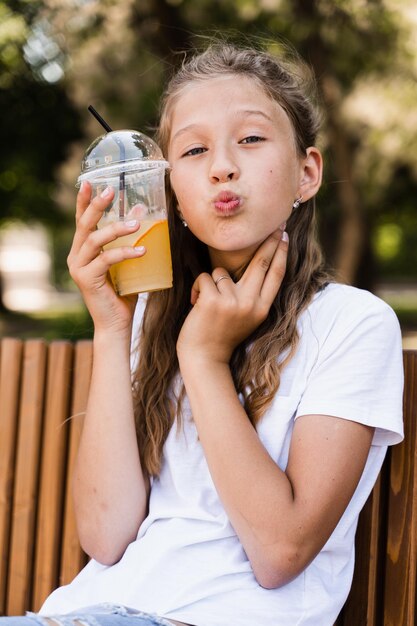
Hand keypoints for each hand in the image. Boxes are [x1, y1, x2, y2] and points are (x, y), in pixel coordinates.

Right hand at [67, 181, 145, 334]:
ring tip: (136, 224)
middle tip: (111, 191)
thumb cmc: (123, 293)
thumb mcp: (127, 262)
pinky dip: (124, 253)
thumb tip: (143, 213)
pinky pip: (106, 260)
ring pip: (95, 240)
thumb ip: (130, 240)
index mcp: (82, 251)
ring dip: (116, 229)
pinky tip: (142, 250)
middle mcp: (75, 257)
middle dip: (97, 206)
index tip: (89, 181)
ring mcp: (78, 268)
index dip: (84, 201)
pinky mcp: (86, 279)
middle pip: (84, 225)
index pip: (82, 221)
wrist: (116, 324)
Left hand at [177, 229, 288, 363]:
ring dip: (211, 284)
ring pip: (221, 272)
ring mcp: (232, 302)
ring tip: (208, 305)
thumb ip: (252, 295)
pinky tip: (197, 305)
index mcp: (262, 309)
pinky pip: (205, 277)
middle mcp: (250, 304)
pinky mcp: (213, 300)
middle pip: (260, 263)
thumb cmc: (221, 335)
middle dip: (267, 241)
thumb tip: (257, 266)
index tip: (283, 236)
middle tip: (272, 225)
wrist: (204, 357)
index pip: (275, 275)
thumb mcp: (247, 317)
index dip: (281, 253)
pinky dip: (198, 288)